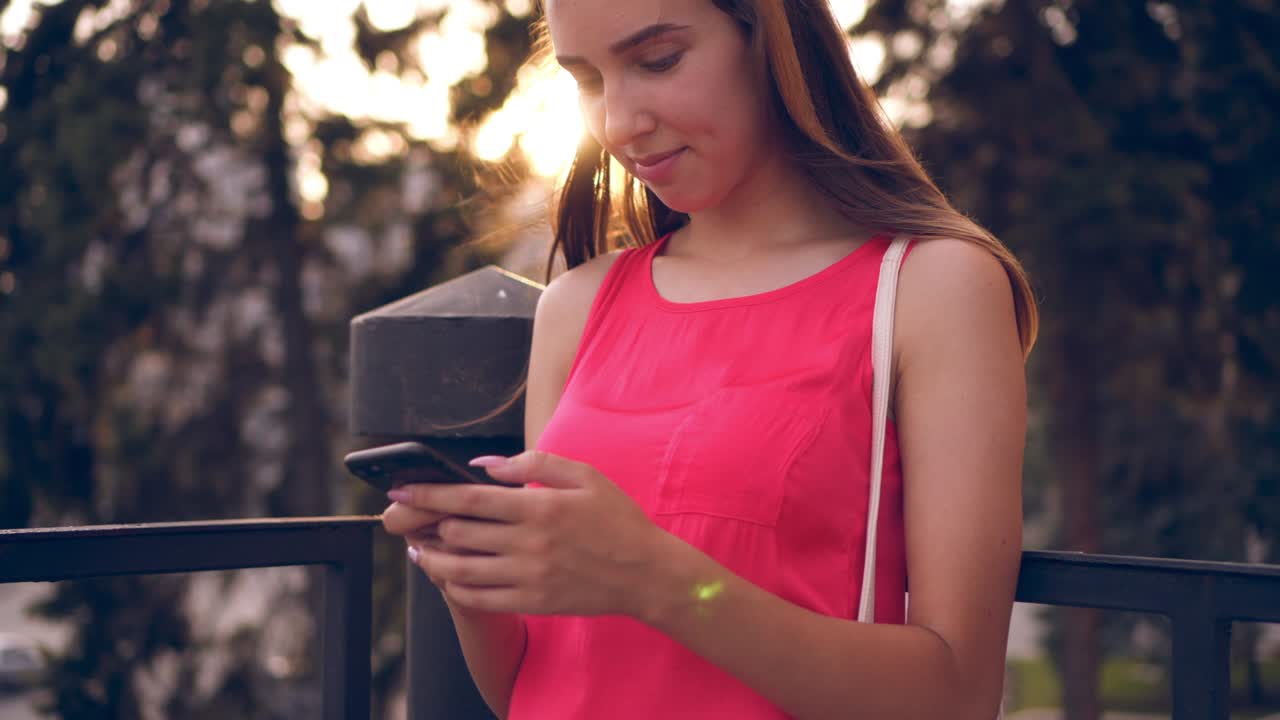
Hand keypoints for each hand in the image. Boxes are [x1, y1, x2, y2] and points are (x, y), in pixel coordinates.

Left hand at [393, 450, 666, 617]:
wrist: (646, 572)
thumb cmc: (616, 518)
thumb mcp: (584, 475)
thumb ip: (534, 463)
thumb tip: (486, 463)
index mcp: (540, 506)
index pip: (469, 498)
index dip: (429, 493)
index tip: (402, 489)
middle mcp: (531, 542)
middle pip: (458, 533)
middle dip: (424, 524)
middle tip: (406, 519)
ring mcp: (530, 576)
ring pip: (461, 570)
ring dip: (432, 560)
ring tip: (419, 551)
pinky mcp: (534, 601)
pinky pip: (481, 599)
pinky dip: (456, 588)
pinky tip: (449, 577)